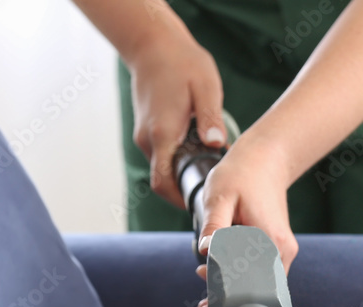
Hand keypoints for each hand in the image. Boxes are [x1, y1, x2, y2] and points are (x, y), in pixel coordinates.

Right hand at [126, 30, 224, 207]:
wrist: (153, 44)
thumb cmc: (182, 63)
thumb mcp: (205, 87)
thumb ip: (211, 118)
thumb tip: (218, 144)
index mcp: (162, 133)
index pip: (163, 182)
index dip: (180, 200)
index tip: (203, 206)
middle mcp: (148, 139)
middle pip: (163, 181)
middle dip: (186, 192)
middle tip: (216, 195)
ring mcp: (145, 136)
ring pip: (163, 169)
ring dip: (183, 176)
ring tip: (212, 176)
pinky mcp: (148, 132)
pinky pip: (162, 157)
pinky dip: (178, 163)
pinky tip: (201, 157)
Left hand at [193, 131, 298, 306]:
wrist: (265, 159)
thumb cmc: (241, 174)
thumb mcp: (220, 197)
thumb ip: (214, 226)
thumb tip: (207, 254)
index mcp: (271, 241)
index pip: (250, 281)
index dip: (227, 294)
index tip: (207, 301)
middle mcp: (282, 251)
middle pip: (257, 288)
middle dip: (230, 300)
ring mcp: (282, 252)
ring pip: (260, 283)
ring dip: (236, 292)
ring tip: (208, 303)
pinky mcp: (277, 250)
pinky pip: (261, 274)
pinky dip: (243, 281)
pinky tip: (224, 286)